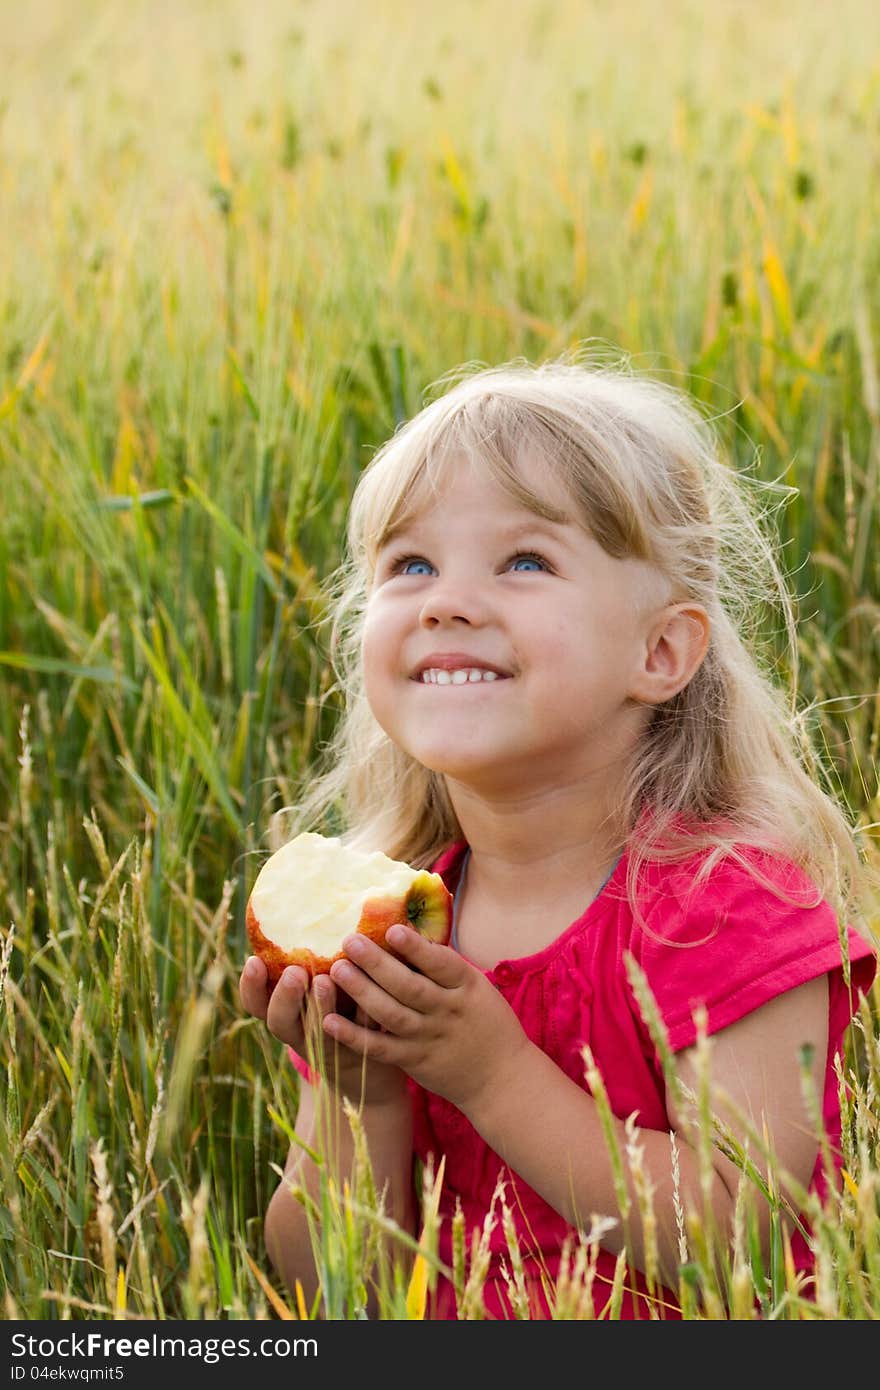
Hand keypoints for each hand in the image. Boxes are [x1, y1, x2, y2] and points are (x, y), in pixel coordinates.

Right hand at [238, 955, 407, 1108]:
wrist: (367, 1066)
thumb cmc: (336, 1010)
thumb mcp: (313, 989)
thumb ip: (309, 961)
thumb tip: (302, 901)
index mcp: (285, 1014)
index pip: (256, 1004)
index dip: (251, 986)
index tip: (254, 960)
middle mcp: (301, 1033)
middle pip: (281, 1021)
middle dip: (285, 996)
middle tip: (295, 972)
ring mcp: (330, 1046)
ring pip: (319, 1033)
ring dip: (319, 1008)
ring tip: (327, 980)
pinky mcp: (363, 1051)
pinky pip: (362, 1036)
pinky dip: (363, 1018)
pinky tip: (368, 998)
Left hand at [320, 926, 531, 1113]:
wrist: (501, 1078)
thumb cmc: (487, 1023)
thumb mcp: (477, 989)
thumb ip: (446, 967)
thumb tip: (409, 928)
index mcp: (467, 988)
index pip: (442, 964)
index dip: (416, 948)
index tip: (391, 930)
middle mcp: (448, 1012)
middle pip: (410, 987)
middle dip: (377, 963)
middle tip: (349, 941)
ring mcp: (430, 1038)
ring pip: (392, 1014)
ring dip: (362, 992)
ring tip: (337, 970)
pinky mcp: (414, 1061)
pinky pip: (380, 1049)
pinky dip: (354, 1036)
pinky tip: (329, 1021)